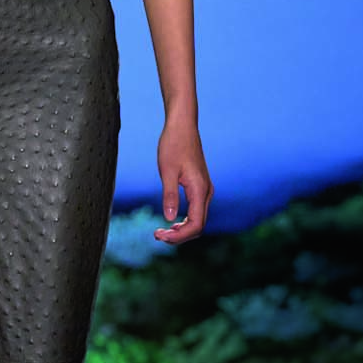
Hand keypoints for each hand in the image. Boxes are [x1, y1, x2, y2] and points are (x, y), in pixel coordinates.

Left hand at [154, 118, 211, 245]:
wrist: (182, 126)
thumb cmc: (173, 144)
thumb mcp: (167, 171)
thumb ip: (170, 195)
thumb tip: (169, 218)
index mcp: (199, 189)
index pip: (196, 224)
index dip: (179, 236)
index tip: (160, 236)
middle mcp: (206, 192)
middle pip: (199, 226)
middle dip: (179, 236)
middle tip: (157, 236)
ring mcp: (204, 189)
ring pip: (198, 220)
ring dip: (181, 230)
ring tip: (161, 232)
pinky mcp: (199, 186)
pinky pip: (196, 211)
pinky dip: (184, 220)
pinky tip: (171, 222)